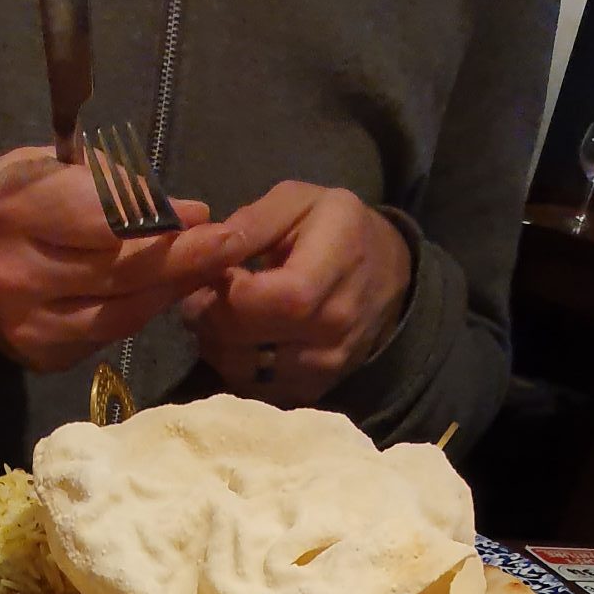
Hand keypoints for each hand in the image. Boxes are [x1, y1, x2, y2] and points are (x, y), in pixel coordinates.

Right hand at [0, 146, 241, 372]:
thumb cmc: (9, 202)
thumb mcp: (47, 167)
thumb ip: (107, 185)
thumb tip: (179, 210)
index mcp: (18, 211)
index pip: (106, 221)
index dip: (160, 220)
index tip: (200, 213)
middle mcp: (21, 273)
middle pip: (122, 271)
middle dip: (184, 257)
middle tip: (229, 242)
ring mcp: (30, 323)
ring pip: (123, 312)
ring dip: (173, 290)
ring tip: (209, 268)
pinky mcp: (42, 355)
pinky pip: (108, 336)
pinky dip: (143, 313)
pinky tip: (166, 294)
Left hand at [180, 184, 412, 405]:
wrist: (389, 274)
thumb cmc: (338, 229)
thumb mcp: (299, 202)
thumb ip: (252, 223)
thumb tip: (206, 245)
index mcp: (327, 273)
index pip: (254, 302)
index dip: (220, 293)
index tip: (211, 275)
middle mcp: (330, 329)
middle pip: (242, 343)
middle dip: (209, 319)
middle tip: (204, 296)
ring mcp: (324, 367)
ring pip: (242, 372)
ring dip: (218, 346)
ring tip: (222, 316)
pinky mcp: (314, 390)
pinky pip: (257, 391)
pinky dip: (236, 367)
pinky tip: (241, 340)